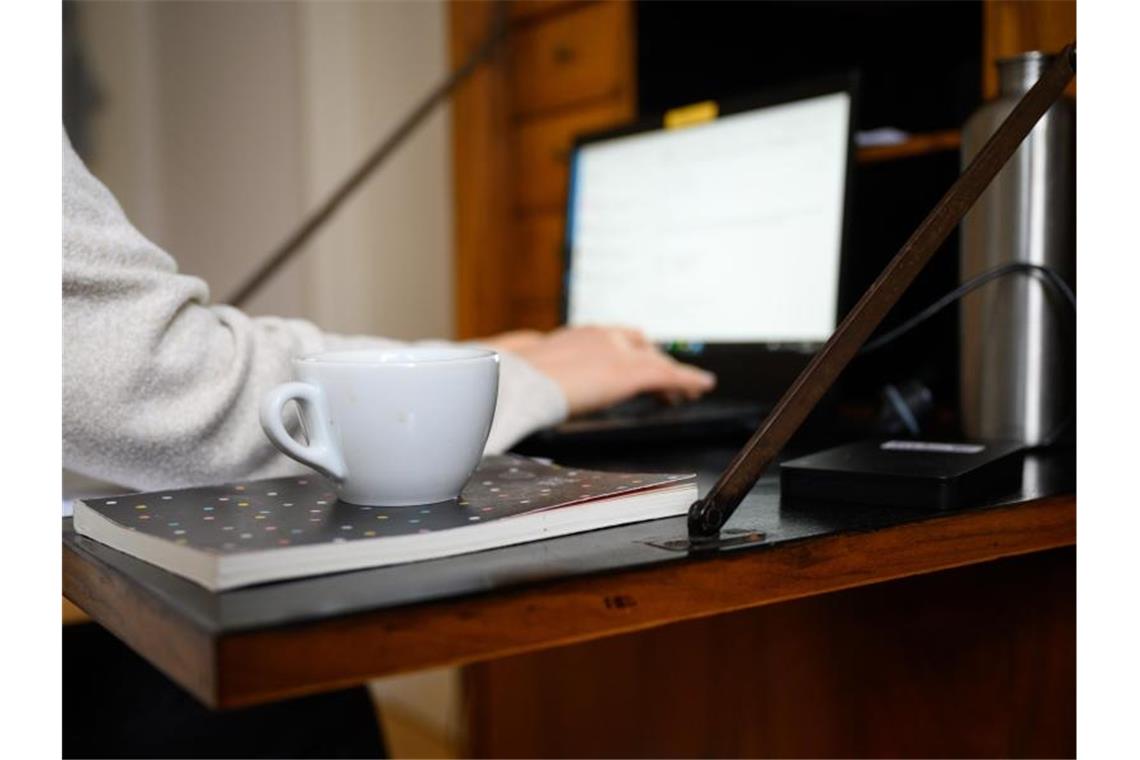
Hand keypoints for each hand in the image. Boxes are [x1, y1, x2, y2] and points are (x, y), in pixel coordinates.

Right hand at [483, 325, 715, 416]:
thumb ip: (533, 378)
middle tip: (667, 380)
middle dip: (655, 361)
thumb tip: (518, 392)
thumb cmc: (511, 383)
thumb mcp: (523, 376)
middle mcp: (600, 336)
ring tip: (688, 390)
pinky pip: (669, 375)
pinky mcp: (630, 371)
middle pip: (640, 345)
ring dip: (673, 375)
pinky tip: (701, 386)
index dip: (628, 350)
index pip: (611, 338)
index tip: (633, 360)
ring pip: (657, 361)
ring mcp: (617, 351)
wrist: (517, 381)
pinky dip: (687, 380)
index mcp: (574, 336)